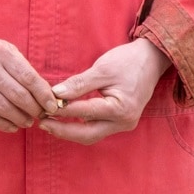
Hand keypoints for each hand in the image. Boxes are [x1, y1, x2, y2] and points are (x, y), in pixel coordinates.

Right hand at [0, 32, 60, 133]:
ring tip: (28, 121)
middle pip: (17, 95)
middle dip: (34, 109)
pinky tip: (13, 126)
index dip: (43, 95)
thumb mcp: (7, 51)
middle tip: (41, 115)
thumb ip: (25, 70)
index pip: (28, 77)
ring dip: (20, 119)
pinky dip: (4, 124)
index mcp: (0, 51)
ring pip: (3, 108)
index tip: (52, 106)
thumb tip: (46, 96)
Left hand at [38, 39, 171, 144]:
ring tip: (49, 123)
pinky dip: (80, 126)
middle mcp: (124, 122)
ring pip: (92, 135)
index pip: (84, 111)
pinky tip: (66, 121)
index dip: (62, 110)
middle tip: (41, 122)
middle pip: (87, 134)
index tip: (43, 106)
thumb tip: (56, 93)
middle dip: (63, 131)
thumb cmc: (128, 61)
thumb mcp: (102, 68)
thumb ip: (79, 83)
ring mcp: (124, 125)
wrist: (151, 59)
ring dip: (70, 131)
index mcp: (120, 109)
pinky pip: (97, 129)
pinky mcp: (121, 122)